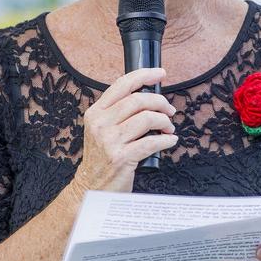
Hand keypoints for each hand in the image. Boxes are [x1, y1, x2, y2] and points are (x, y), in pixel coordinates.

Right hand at [73, 66, 178, 194]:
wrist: (90, 186)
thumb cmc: (102, 158)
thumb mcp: (101, 130)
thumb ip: (117, 113)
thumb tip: (148, 98)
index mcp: (96, 113)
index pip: (122, 84)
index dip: (144, 75)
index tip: (161, 74)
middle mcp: (100, 124)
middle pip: (138, 100)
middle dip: (160, 103)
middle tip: (169, 111)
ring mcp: (110, 141)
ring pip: (147, 118)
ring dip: (164, 122)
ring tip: (169, 129)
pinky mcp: (121, 158)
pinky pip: (152, 142)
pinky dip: (166, 140)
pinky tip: (170, 141)